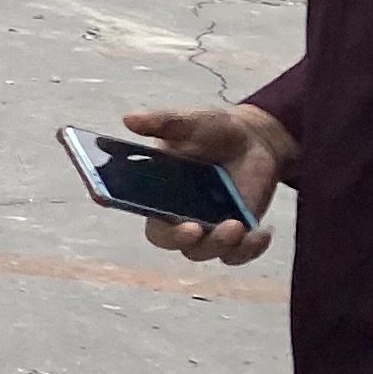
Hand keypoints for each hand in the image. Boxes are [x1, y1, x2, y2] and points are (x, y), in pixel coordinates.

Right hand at [118, 103, 292, 264]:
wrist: (256, 140)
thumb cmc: (215, 131)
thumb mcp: (191, 121)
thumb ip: (163, 121)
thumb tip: (129, 118)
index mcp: (155, 187)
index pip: (129, 201)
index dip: (115, 202)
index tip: (111, 199)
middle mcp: (175, 212)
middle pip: (166, 239)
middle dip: (179, 239)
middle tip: (195, 229)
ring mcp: (205, 226)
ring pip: (202, 251)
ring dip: (218, 245)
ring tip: (238, 226)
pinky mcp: (234, 234)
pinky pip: (236, 255)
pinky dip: (248, 251)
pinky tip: (261, 233)